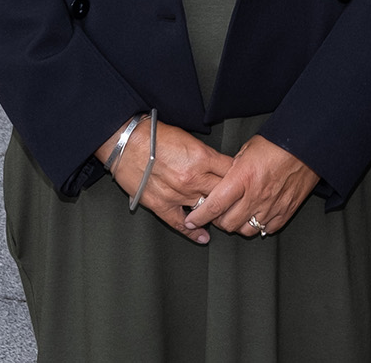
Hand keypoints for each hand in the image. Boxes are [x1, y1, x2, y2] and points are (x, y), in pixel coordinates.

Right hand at [102, 117, 231, 244]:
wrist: (126, 141)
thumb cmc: (155, 135)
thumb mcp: (189, 138)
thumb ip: (206, 155)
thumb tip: (219, 166)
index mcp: (202, 157)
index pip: (232, 172)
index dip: (240, 177)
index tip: (244, 181)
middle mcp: (193, 178)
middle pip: (224, 194)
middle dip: (233, 198)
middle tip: (239, 203)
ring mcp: (178, 194)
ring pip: (206, 210)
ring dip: (215, 214)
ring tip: (223, 217)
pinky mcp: (161, 205)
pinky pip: (181, 224)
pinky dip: (193, 232)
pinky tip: (203, 236)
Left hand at [184, 135, 320, 238]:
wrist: (308, 145)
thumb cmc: (278, 143)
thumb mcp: (247, 150)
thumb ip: (233, 169)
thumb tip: (223, 181)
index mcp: (243, 177)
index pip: (214, 205)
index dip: (199, 216)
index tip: (191, 220)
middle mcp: (256, 195)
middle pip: (228, 223)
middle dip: (218, 222)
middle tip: (217, 214)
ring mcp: (272, 205)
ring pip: (247, 230)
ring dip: (238, 225)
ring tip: (237, 215)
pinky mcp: (286, 211)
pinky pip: (267, 229)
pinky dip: (259, 226)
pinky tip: (257, 216)